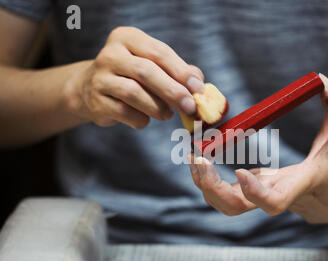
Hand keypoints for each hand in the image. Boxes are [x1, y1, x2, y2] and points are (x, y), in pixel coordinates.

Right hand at [65, 26, 204, 128]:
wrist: (91, 90)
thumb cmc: (132, 76)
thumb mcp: (153, 66)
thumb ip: (177, 72)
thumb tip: (199, 85)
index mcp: (127, 38)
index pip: (158, 52)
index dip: (181, 71)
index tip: (198, 88)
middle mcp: (110, 54)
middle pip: (146, 71)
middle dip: (172, 91)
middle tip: (190, 107)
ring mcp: (100, 77)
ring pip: (133, 93)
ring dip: (157, 108)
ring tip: (167, 114)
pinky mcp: (96, 101)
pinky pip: (125, 112)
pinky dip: (141, 119)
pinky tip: (146, 119)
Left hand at [189, 74, 327, 223]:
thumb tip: (321, 80)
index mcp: (299, 185)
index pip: (275, 201)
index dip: (256, 193)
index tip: (241, 172)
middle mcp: (276, 196)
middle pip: (237, 207)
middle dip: (213, 188)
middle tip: (198, 159)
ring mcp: (261, 199)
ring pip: (226, 205)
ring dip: (205, 185)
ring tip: (193, 157)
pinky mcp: (253, 196)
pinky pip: (226, 195)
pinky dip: (209, 182)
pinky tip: (200, 159)